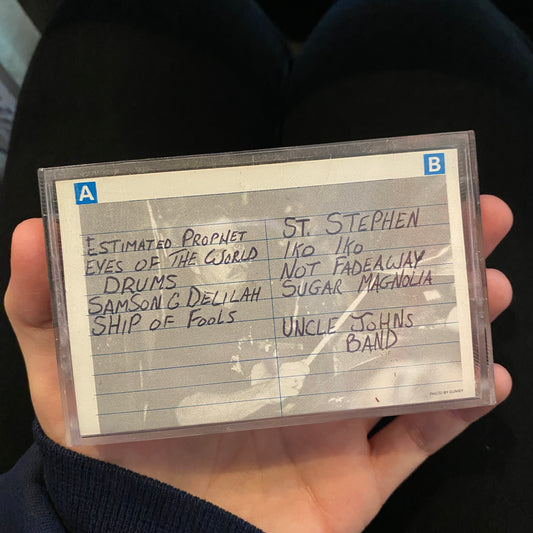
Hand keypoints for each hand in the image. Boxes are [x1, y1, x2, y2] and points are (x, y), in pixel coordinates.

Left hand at [5, 195, 512, 532]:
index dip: (344, 225)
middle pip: (371, 304)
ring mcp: (332, 421)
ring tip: (486, 287)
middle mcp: (297, 366)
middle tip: (468, 220)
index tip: (385, 187)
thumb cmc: (111, 457)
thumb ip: (45, 307)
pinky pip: (418, 440)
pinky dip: (456, 412)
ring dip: (452, 324)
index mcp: (248, 334)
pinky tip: (487, 379)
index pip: (305, 266)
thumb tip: (35, 230)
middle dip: (424, 259)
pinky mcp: (355, 478)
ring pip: (408, 362)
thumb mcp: (67, 374)